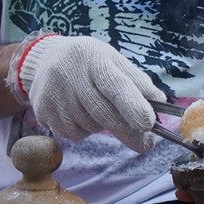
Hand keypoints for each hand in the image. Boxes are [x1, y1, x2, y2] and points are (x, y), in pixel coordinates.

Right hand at [8, 33, 164, 152]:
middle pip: (104, 113)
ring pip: (90, 127)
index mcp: (94, 58)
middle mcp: (70, 75)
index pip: (115, 84)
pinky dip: (83, 130)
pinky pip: (74, 134)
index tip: (149, 123)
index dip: (132, 105)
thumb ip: (138, 82)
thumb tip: (160, 104)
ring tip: (93, 106)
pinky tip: (78, 112)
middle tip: (146, 145)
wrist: (44, 60)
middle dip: (129, 132)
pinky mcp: (43, 112)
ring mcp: (54, 95)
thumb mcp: (114, 61)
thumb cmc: (89, 63)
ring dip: (102, 126)